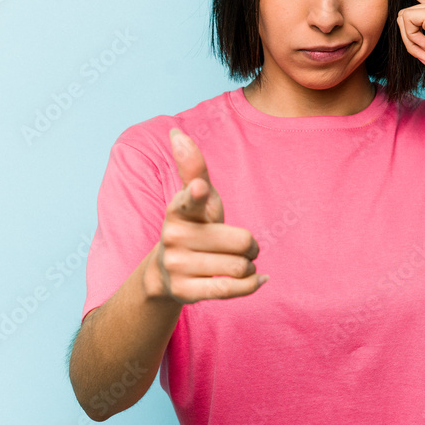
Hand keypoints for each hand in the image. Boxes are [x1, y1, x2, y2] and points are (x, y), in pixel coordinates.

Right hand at [146, 128, 268, 303]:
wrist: (166, 272)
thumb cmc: (193, 225)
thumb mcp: (195, 196)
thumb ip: (192, 167)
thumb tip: (176, 132)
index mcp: (179, 209)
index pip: (190, 199)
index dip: (197, 194)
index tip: (200, 189)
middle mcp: (174, 237)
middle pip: (243, 242)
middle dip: (250, 246)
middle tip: (238, 245)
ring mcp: (178, 266)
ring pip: (241, 267)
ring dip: (248, 266)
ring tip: (234, 263)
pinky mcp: (185, 292)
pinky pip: (233, 289)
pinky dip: (252, 284)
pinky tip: (257, 279)